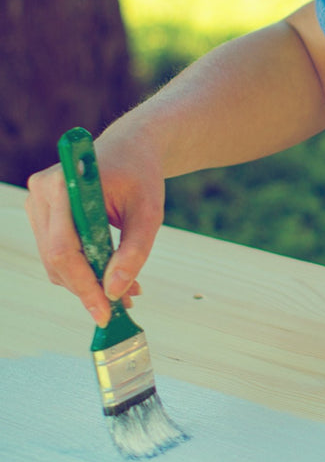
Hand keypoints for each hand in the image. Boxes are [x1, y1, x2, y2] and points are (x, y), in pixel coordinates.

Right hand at [25, 139, 164, 327]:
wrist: (131, 148)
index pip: (63, 249)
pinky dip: (83, 268)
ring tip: (127, 291)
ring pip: (55, 261)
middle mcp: (41, 194)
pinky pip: (57, 252)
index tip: (105, 312)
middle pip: (56, 259)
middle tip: (124, 305)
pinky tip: (112, 276)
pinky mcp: (41, 213)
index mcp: (64, 186)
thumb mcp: (149, 213)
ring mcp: (37, 203)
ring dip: (88, 281)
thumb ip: (134, 252)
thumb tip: (116, 291)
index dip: (83, 286)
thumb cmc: (141, 176)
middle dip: (89, 288)